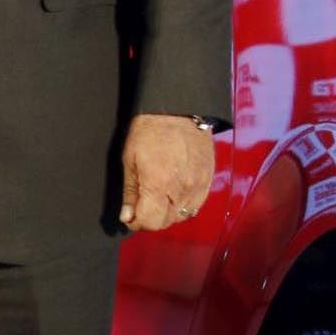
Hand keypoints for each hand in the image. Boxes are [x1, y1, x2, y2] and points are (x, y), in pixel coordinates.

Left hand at [121, 113, 215, 233]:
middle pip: (167, 222)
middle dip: (151, 219)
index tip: (130, 217)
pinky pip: (196, 206)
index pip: (150, 222)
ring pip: (182, 216)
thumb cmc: (151, 131)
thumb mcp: (130, 159)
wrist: (179, 111)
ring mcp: (198, 187)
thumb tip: (127, 216)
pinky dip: (183, 206)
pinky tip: (173, 193)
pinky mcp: (208, 181)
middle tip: (141, 207)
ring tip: (157, 198)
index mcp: (159, 184)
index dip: (137, 223)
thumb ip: (130, 192)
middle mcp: (182, 189)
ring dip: (168, 214)